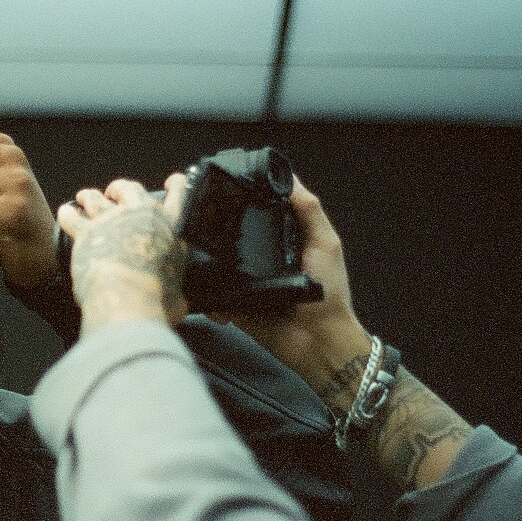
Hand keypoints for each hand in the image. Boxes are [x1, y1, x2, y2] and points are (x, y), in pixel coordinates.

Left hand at [55, 174, 189, 331]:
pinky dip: (68, 215)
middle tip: (115, 193)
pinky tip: (65, 213)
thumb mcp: (178, 293)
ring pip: (96, 198)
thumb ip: (175, 290)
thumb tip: (176, 303)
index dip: (175, 184)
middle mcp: (141, 215)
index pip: (179, 193)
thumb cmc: (157, 299)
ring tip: (85, 197)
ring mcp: (111, 220)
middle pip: (130, 188)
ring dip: (89, 196)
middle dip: (121, 188)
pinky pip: (72, 217)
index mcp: (170, 226)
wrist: (128, 299)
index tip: (170, 183)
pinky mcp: (86, 233)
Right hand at [216, 179, 372, 415]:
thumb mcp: (326, 243)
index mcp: (283, 239)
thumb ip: (309, 211)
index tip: (223, 182)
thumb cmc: (330, 294)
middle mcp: (262, 258)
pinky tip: (199, 278)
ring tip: (191, 243)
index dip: (243, 197)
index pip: (257, 211)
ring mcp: (245, 280)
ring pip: (216, 262)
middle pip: (232, 235)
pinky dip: (206, 288)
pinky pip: (213, 292)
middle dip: (214, 225)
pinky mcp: (234, 303)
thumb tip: (288, 178)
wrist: (319, 342)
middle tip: (196, 212)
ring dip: (204, 256)